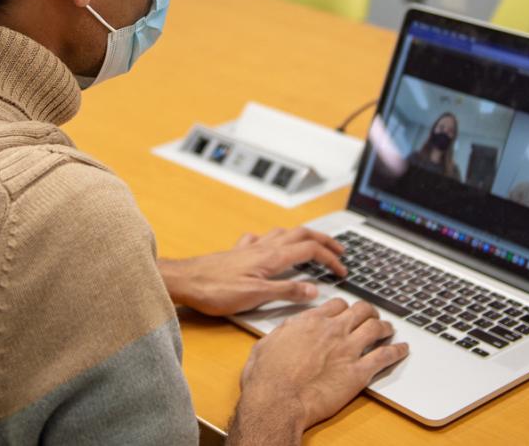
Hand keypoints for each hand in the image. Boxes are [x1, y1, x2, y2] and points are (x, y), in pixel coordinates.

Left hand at [158, 227, 346, 315]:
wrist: (185, 281)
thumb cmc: (215, 290)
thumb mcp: (256, 296)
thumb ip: (287, 291)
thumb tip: (314, 289)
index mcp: (272, 257)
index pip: (310, 251)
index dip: (330, 259)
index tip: (343, 271)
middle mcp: (263, 247)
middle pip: (301, 235)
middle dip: (323, 241)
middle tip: (339, 250)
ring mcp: (250, 248)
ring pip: (283, 233)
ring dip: (302, 236)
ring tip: (313, 244)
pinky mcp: (236, 252)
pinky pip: (260, 239)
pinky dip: (272, 239)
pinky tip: (269, 244)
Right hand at [227, 299, 408, 443]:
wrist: (277, 399)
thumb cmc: (267, 376)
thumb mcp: (267, 343)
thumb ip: (284, 332)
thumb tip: (288, 330)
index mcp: (311, 322)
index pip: (337, 305)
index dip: (345, 308)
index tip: (347, 312)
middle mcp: (333, 330)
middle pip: (361, 311)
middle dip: (369, 311)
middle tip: (372, 315)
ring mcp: (348, 350)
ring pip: (376, 328)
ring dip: (385, 326)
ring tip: (389, 328)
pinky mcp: (358, 372)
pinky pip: (385, 356)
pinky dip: (397, 351)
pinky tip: (403, 349)